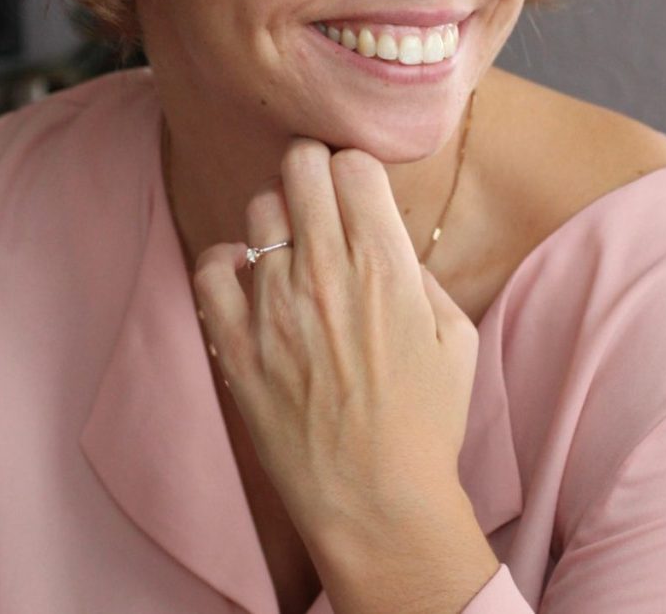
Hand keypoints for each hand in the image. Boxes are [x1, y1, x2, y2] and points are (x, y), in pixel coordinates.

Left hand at [193, 138, 495, 611]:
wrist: (376, 501)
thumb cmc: (426, 420)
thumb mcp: (456, 336)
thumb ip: (417, 271)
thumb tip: (380, 235)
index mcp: (386, 266)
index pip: (354, 165)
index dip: (356, 167)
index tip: (355, 186)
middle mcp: (325, 273)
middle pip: (302, 166)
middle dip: (312, 167)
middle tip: (317, 190)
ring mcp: (274, 306)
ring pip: (259, 208)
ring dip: (276, 215)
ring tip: (289, 244)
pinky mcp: (237, 343)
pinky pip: (209, 268)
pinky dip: (224, 261)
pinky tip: (244, 275)